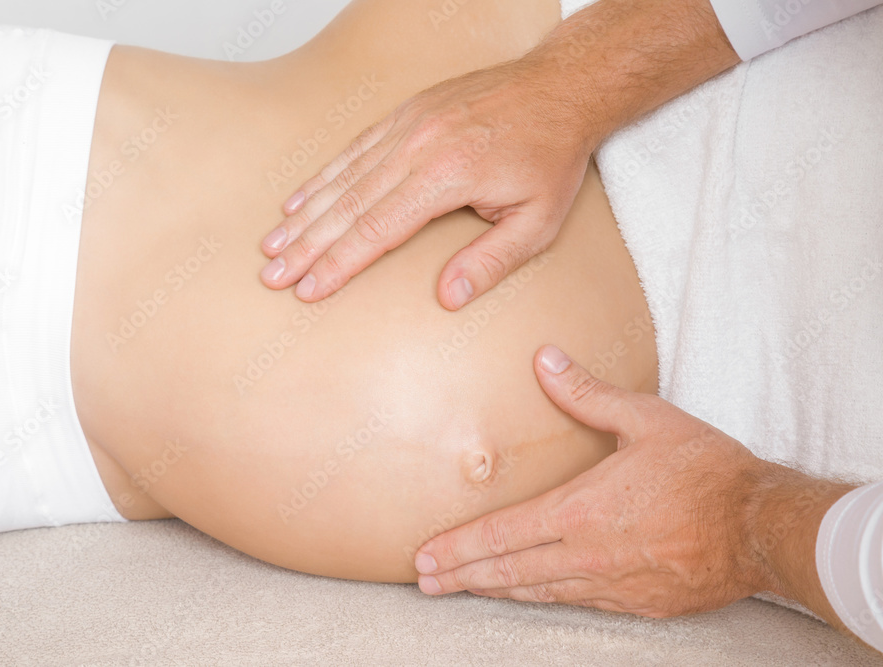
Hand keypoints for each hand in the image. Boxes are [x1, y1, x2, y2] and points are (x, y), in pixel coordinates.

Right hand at [259, 56, 592, 309]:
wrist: (560, 87)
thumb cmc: (551, 156)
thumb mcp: (539, 222)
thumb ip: (491, 261)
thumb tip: (447, 297)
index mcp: (447, 177)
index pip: (378, 230)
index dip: (339, 264)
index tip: (309, 289)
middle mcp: (418, 148)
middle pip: (348, 206)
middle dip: (306, 246)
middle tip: (273, 275)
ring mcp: (408, 126)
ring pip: (343, 178)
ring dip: (304, 214)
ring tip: (273, 244)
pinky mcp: (406, 114)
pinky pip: (354, 150)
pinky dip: (322, 177)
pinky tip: (299, 200)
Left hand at [412, 345, 773, 616]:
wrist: (761, 527)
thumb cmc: (705, 470)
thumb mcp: (646, 419)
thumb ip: (587, 393)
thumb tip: (544, 359)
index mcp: (581, 511)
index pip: (502, 534)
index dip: (458, 546)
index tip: (424, 554)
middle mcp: (586, 555)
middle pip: (508, 571)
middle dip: (460, 575)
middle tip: (423, 581)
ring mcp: (610, 584)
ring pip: (537, 592)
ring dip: (493, 589)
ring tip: (459, 589)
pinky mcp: (636, 603)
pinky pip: (575, 602)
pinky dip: (541, 597)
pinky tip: (527, 595)